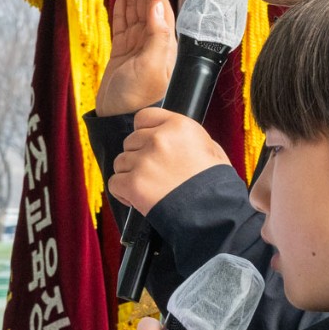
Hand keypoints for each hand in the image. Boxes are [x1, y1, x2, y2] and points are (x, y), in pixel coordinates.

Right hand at [98, 0, 175, 115]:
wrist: (122, 121)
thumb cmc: (141, 99)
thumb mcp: (151, 67)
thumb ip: (155, 37)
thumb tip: (155, 8)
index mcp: (163, 41)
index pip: (158, 1)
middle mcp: (153, 39)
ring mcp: (137, 44)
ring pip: (134, 6)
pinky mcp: (122, 51)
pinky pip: (122, 20)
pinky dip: (122, 2)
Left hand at [108, 107, 230, 216]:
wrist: (211, 212)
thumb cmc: (214, 184)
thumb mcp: (210, 149)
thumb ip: (186, 138)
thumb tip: (170, 136)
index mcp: (178, 126)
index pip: (143, 117)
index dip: (143, 131)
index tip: (147, 143)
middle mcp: (158, 139)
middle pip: (130, 141)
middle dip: (138, 156)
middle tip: (154, 173)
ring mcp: (144, 161)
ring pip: (120, 162)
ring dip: (130, 174)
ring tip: (150, 187)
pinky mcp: (133, 183)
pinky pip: (114, 183)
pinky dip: (123, 193)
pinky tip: (138, 198)